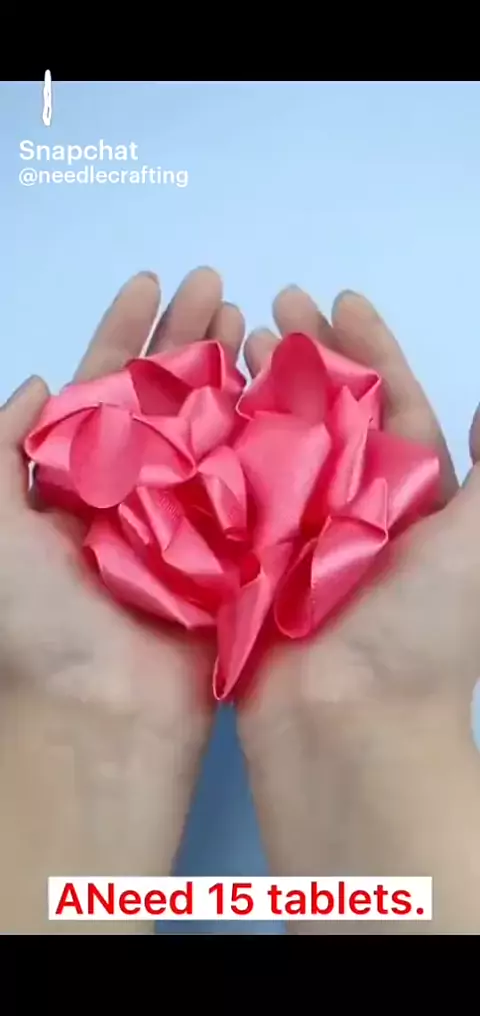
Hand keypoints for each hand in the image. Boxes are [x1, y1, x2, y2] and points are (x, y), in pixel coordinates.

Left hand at [0, 268, 243, 931]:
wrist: (99, 712)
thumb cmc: (36, 618)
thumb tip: (30, 382)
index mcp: (77, 480)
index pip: (104, 388)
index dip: (125, 333)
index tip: (152, 282)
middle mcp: (135, 489)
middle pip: (165, 396)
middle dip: (188, 337)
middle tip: (218, 284)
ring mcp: (189, 516)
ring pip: (213, 426)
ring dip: (231, 371)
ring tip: (253, 319)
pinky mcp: (231, 548)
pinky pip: (251, 479)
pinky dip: (265, 432)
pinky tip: (280, 387)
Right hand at [238, 287, 479, 932]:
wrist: (349, 727)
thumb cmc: (422, 630)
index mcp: (408, 500)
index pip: (391, 405)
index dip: (371, 351)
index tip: (341, 301)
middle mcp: (350, 509)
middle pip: (326, 413)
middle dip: (305, 356)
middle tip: (274, 306)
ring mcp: (293, 533)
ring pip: (273, 441)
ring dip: (257, 390)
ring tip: (232, 341)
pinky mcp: (243, 559)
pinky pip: (227, 490)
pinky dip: (213, 448)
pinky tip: (195, 405)